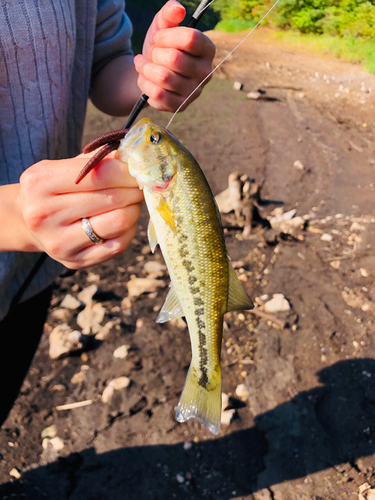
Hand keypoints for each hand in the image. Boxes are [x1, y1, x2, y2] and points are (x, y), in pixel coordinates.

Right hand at [18, 153, 142, 268]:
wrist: (29, 223)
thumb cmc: (55, 189)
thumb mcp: (66, 167)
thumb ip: (99, 161)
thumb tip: (136, 159)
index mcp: (40, 182)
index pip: (99, 175)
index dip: (127, 172)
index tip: (140, 170)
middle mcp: (44, 214)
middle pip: (112, 199)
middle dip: (134, 189)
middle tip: (140, 185)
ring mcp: (59, 242)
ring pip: (119, 222)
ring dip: (134, 209)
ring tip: (131, 202)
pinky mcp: (74, 261)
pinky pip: (119, 245)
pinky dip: (129, 230)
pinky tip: (124, 221)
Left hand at [134, 0, 215, 111]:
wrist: (151, 74)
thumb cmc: (161, 48)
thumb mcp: (163, 27)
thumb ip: (169, 14)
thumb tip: (177, 9)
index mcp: (207, 49)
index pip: (190, 38)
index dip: (167, 36)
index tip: (157, 38)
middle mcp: (206, 72)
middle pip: (174, 59)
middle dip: (154, 53)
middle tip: (151, 53)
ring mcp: (194, 92)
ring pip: (163, 77)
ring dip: (145, 68)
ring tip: (143, 64)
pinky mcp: (181, 106)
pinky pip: (158, 94)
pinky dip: (144, 84)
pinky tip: (144, 78)